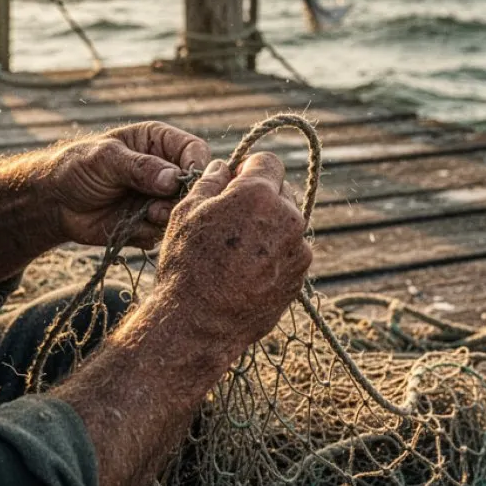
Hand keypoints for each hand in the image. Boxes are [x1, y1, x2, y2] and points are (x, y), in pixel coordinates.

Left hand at [41, 121, 208, 248]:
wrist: (55, 202)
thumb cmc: (78, 167)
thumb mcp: (106, 159)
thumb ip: (139, 167)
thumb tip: (173, 179)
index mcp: (159, 143)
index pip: (194, 150)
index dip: (196, 166)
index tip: (184, 181)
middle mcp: (164, 170)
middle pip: (194, 185)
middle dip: (179, 198)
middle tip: (158, 206)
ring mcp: (157, 199)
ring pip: (180, 212)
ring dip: (164, 217)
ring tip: (143, 214)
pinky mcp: (148, 224)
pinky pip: (161, 233)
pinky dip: (148, 232)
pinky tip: (128, 225)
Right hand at [152, 153, 311, 357]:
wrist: (198, 324)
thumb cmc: (187, 264)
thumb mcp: (186, 212)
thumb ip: (210, 181)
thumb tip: (224, 167)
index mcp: (259, 195)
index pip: (269, 161)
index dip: (248, 168)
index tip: (234, 182)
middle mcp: (288, 218)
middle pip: (282, 191)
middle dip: (261, 197)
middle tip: (231, 218)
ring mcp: (298, 251)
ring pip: (287, 224)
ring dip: (269, 227)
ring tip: (237, 250)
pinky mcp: (299, 278)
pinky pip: (290, 254)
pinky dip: (274, 255)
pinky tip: (246, 271)